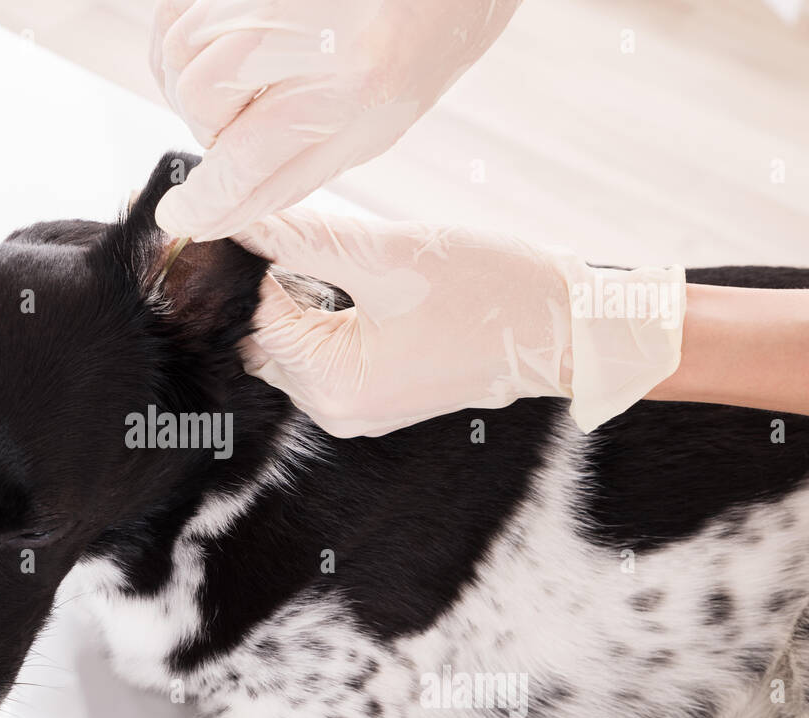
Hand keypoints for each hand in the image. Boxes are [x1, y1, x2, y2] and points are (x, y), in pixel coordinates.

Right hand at [149, 0, 522, 239]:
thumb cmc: (416, 48)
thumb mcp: (370, 128)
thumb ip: (290, 175)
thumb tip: (217, 217)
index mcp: (355, 79)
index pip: (247, 155)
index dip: (205, 199)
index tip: (179, 219)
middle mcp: (307, 22)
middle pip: (199, 97)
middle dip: (206, 129)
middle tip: (242, 128)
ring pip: (178, 52)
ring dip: (191, 86)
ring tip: (237, 89)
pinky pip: (173, 13)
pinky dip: (180, 45)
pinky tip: (214, 55)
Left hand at [235, 209, 685, 435]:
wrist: (566, 327)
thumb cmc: (492, 294)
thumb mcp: (388, 256)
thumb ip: (306, 238)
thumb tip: (241, 220)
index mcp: (333, 386)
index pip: (256, 317)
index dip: (245, 263)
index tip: (244, 216)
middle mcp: (336, 409)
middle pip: (266, 336)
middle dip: (271, 280)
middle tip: (293, 228)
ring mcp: (357, 405)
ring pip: (295, 341)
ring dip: (299, 293)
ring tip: (335, 252)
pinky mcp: (376, 391)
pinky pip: (326, 349)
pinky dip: (326, 310)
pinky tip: (352, 278)